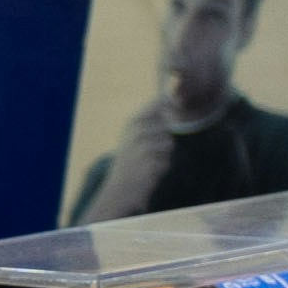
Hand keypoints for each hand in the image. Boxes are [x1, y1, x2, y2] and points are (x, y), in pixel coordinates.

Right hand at [96, 93, 182, 217]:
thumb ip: (149, 118)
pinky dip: (161, 168)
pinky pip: (167, 161)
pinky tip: (148, 171)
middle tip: (147, 152)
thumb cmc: (130, 160)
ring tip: (148, 161)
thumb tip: (168, 99)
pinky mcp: (150, 163)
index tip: (168, 115)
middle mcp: (136, 132)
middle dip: (163, 140)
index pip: (158, 104)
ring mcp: (142, 147)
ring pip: (168, 144)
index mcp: (132, 122)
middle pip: (166, 128)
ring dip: (163, 155)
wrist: (119, 188)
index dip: (168, 106)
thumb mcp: (133, 135)